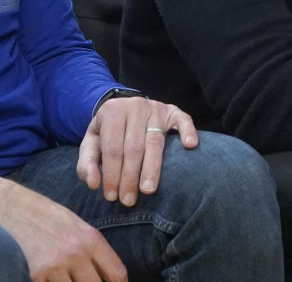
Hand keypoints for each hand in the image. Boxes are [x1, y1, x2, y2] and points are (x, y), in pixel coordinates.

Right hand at [0, 178, 126, 281]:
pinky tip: (55, 278)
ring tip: (72, 277)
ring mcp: (56, 266)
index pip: (116, 272)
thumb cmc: (57, 220)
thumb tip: (109, 275)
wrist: (24, 213)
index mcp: (93, 241)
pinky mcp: (37, 274)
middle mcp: (77, 254)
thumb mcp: (84, 229)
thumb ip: (97, 252)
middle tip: (93, 281)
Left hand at [76, 97, 197, 206]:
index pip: (112, 147)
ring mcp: (157, 108)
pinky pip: (184, 120)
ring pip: (156, 141)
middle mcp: (135, 106)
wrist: (125, 106)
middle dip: (130, 176)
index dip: (111, 174)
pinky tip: (190, 146)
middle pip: (134, 147)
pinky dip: (188, 132)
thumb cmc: (108, 131)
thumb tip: (93, 184)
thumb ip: (86, 164)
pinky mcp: (173, 111)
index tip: (111, 196)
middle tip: (129, 200)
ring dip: (152, 168)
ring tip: (148, 190)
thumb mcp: (91, 143)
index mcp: (112, 111)